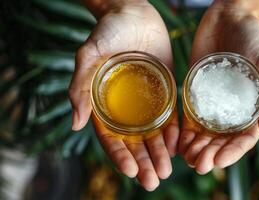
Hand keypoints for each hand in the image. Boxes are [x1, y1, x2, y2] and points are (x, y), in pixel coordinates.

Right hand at [68, 2, 178, 190]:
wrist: (133, 13)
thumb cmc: (107, 32)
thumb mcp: (88, 56)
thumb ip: (80, 87)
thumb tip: (74, 123)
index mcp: (105, 106)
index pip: (111, 139)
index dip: (120, 156)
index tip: (132, 171)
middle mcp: (126, 109)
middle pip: (134, 143)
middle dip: (143, 162)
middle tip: (154, 180)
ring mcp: (147, 102)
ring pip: (153, 134)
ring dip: (159, 154)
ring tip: (167, 170)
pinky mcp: (165, 91)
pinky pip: (169, 116)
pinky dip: (173, 133)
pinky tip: (178, 146)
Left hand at [179, 1, 258, 173]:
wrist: (229, 18)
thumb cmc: (254, 39)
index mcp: (253, 109)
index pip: (244, 139)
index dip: (232, 153)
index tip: (218, 161)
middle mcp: (232, 112)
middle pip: (221, 142)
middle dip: (211, 155)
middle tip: (198, 164)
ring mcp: (212, 105)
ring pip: (204, 135)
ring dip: (196, 149)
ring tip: (187, 158)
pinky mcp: (195, 95)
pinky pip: (188, 118)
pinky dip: (183, 133)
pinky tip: (177, 142)